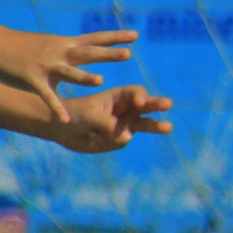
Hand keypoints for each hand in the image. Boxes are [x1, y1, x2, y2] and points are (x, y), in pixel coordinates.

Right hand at [0, 27, 132, 122]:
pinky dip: (56, 108)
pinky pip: (47, 96)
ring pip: (69, 73)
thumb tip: (86, 52)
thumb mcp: (50, 45)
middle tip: (128, 54)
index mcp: (66, 44)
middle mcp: (59, 53)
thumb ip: (69, 51)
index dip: (115, 37)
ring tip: (101, 81)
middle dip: (108, 54)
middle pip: (88, 53)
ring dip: (84, 77)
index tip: (136, 35)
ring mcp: (46, 66)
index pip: (95, 39)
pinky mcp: (32, 79)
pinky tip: (65, 121)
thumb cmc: (23, 46)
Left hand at [55, 84, 173, 152]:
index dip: (140, 96)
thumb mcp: (89, 115)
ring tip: (169, 127)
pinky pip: (127, 138)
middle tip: (168, 103)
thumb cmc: (75, 114)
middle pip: (146, 105)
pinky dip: (124, 139)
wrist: (63, 130)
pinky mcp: (121, 139)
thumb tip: (128, 137)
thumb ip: (108, 124)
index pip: (135, 93)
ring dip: (156, 125)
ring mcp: (125, 124)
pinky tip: (112, 139)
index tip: (140, 102)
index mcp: (118, 96)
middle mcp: (126, 109)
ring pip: (145, 123)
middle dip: (157, 104)